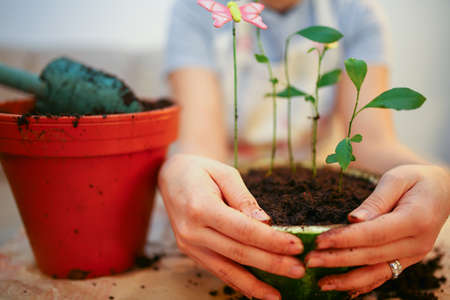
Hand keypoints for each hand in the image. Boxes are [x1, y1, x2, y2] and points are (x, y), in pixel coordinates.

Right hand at [158, 154, 304, 299]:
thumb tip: (266, 224)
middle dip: (271, 264)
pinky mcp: (189, 252)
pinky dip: (237, 282)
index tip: (297, 246)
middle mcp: (192, 231)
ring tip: (278, 295)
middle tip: (298, 270)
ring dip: (255, 284)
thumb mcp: (225, 173)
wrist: (170, 176)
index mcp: (201, 207)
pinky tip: (255, 291)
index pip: (243, 230)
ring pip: (226, 270)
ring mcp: (188, 245)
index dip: (272, 241)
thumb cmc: (201, 170)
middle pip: (238, 253)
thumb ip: (245, 199)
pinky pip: (217, 270)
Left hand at [305, 164, 449, 297]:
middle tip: (309, 261)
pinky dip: (361, 284)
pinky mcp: (406, 260)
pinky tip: (341, 287)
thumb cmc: (416, 179)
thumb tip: (353, 219)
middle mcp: (416, 243)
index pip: (374, 234)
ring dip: (347, 280)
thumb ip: (376, 200)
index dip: (345, 239)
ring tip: (320, 282)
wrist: (442, 191)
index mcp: (415, 219)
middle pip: (371, 256)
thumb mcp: (397, 179)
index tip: (319, 241)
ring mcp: (412, 255)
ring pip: (377, 273)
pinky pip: (383, 275)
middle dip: (337, 260)